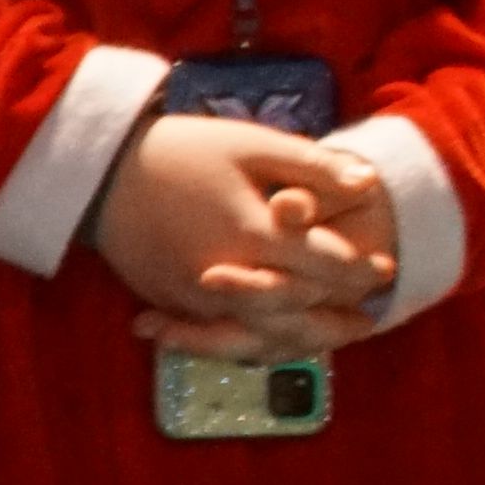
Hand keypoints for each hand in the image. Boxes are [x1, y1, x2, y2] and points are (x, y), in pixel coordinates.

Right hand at [94, 112, 395, 355]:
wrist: (99, 172)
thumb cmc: (181, 150)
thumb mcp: (250, 144)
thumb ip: (312, 166)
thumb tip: (368, 184)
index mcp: (252, 233)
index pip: (323, 263)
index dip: (360, 270)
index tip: (385, 271)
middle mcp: (224, 275)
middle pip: (296, 311)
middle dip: (336, 317)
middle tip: (368, 318)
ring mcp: (191, 295)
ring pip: (259, 332)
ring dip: (299, 338)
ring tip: (329, 337)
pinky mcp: (168, 302)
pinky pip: (219, 334)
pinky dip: (251, 340)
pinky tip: (272, 337)